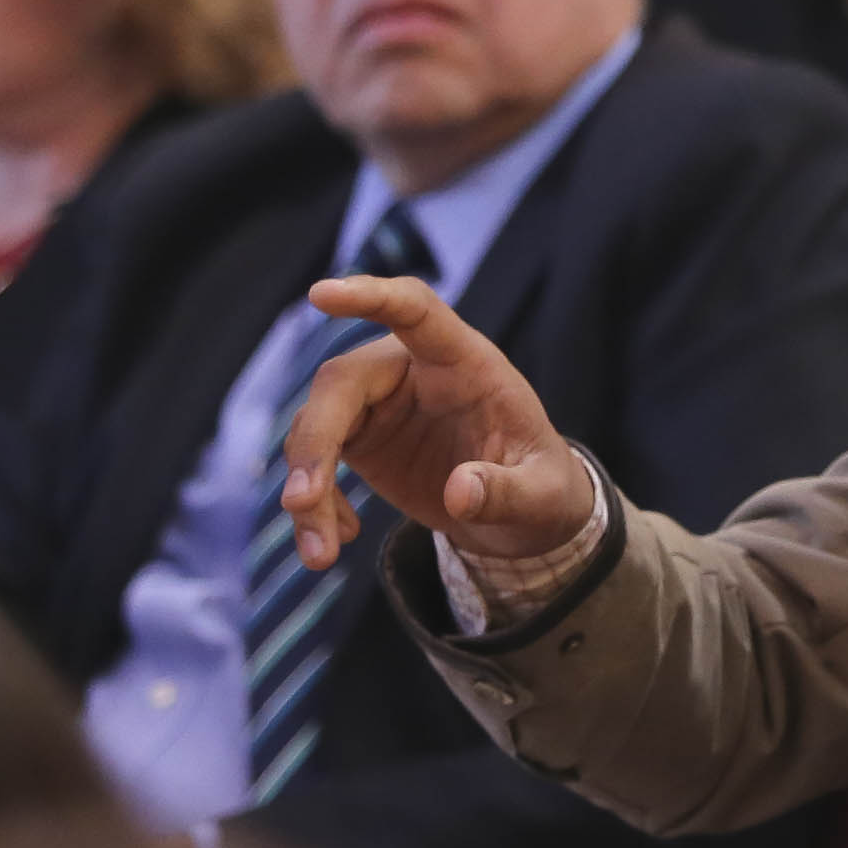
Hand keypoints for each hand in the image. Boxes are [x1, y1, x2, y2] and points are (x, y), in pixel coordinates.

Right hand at [275, 275, 595, 570]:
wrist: (525, 516)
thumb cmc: (543, 487)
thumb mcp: (544, 497)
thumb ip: (509, 493)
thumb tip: (461, 492)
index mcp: (465, 361)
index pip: (416, 310)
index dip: (371, 297)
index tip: (321, 294)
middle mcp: (412, 370)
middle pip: (342, 381)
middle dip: (316, 441)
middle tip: (303, 502)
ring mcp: (380, 403)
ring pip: (316, 425)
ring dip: (307, 487)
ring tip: (320, 553)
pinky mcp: (360, 439)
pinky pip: (315, 460)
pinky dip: (314, 504)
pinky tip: (335, 542)